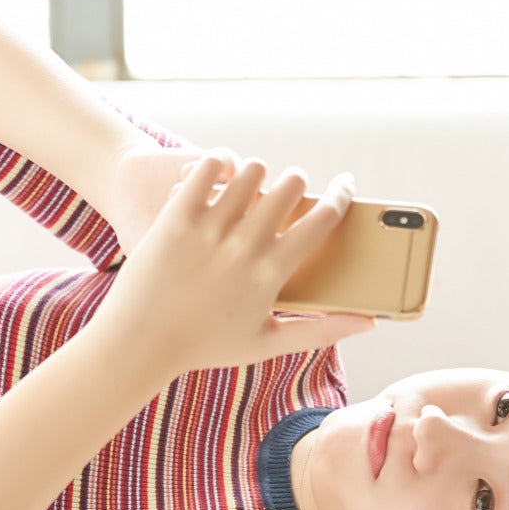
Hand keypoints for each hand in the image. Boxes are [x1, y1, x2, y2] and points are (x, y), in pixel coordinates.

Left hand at [89, 151, 374, 377]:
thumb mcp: (268, 344)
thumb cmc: (205, 346)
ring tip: (255, 181)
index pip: (322, 221)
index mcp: (272, 274)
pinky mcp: (176, 216)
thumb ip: (322, 331)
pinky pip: (206, 169)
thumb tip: (369, 323)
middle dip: (299, 181)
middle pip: (291, 188)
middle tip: (293, 188)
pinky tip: (222, 170)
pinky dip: (219, 162)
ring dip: (260, 171)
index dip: (341, 197)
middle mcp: (245, 247)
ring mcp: (209, 229)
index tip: (346, 186)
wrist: (139, 342)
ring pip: (252, 172)